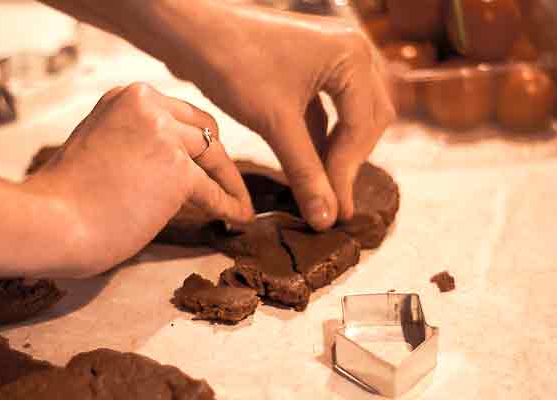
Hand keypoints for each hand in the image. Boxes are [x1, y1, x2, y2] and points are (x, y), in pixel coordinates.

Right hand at [24, 83, 253, 274]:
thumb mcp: (98, 145)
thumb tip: (166, 163)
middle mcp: (147, 106)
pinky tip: (239, 217)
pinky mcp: (177, 170)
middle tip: (228, 180)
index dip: (196, 139)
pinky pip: (213, 191)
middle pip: (203, 129)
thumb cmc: (65, 196)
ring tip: (239, 202)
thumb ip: (132, 140)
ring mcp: (164, 135)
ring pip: (214, 156)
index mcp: (126, 97)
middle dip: (218, 157)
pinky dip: (230, 205)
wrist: (50, 220)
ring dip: (229, 181)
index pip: (177, 113)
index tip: (207, 159)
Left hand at [171, 5, 395, 229]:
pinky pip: (327, 109)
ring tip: (323, 192)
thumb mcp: (275, 122)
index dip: (346, 174)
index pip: (362, 127)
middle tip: (332, 204)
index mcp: (352, 56)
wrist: (189, 31)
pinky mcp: (310, 65)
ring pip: (349, 116)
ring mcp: (331, 55)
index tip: (333, 213)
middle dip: (348, 162)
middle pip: (367, 120)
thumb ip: (306, 173)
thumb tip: (326, 220)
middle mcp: (352, 50)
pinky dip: (320, 139)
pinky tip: (309, 169)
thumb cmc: (233, 63)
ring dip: (336, 153)